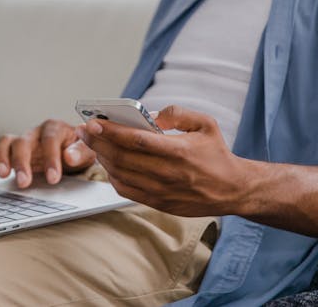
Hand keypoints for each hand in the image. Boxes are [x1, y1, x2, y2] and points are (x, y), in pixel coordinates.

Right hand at [0, 119, 96, 188]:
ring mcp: (21, 141)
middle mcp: (35, 132)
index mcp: (55, 128)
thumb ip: (81, 152)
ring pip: (6, 143)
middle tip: (24, 182)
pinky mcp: (11, 151)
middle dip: (22, 162)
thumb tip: (70, 156)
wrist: (72, 151)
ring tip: (3, 175)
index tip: (53, 178)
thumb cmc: (78, 150)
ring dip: (2, 158)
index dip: (51, 158)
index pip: (50, 139)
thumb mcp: (87, 151)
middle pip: (23, 141)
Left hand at [79, 105, 246, 216]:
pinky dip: (112, 177)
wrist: (233, 189)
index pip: (136, 140)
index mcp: (179, 151)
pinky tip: (108, 164)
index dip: (111, 131)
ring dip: (102, 158)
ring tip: (93, 144)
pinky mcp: (158, 203)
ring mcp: (161, 191)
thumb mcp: (205, 124)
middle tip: (84, 131)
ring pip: (120, 174)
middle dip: (98, 142)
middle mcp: (168, 173)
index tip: (94, 122)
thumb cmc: (217, 155)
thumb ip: (177, 113)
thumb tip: (150, 115)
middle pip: (122, 157)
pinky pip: (126, 190)